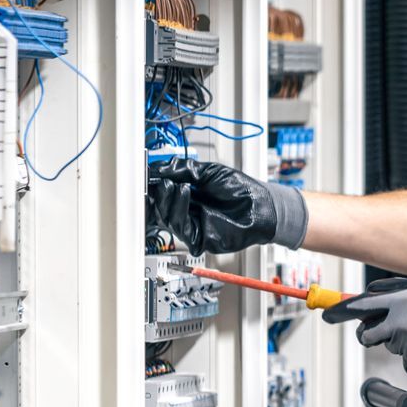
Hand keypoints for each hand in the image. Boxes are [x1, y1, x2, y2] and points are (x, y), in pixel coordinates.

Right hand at [147, 158, 307, 255]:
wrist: (262, 203)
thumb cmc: (241, 189)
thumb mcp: (208, 172)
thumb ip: (182, 169)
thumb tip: (158, 169)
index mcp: (187, 196)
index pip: (161, 194)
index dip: (152, 184)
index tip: (145, 173)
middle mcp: (187, 212)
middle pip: (159, 207)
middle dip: (155, 192)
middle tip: (155, 179)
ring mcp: (192, 226)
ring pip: (166, 217)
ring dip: (167, 198)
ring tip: (173, 183)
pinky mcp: (199, 238)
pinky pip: (180, 226)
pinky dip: (178, 208)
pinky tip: (184, 192)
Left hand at [322, 278, 406, 391]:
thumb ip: (404, 295)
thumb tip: (375, 298)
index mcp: (404, 297)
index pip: (363, 303)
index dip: (343, 309)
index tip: (328, 314)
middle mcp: (400, 316)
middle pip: (364, 328)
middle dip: (359, 331)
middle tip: (360, 333)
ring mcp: (404, 339)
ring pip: (385, 344)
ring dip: (397, 344)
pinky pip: (404, 359)